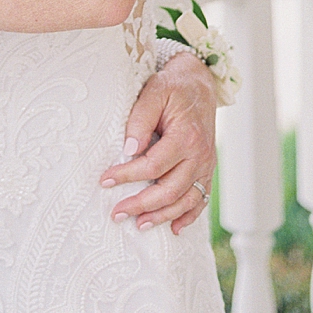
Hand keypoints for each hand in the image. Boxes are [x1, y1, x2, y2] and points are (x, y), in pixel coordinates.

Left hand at [98, 50, 217, 234]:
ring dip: (162, 216)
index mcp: (185, 136)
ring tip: (139, 224)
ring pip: (186, 200)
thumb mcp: (153, 93)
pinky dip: (189, 216)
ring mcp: (206, 165)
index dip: (127, 175)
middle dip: (142, 205)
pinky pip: (201, 199)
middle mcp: (199, 155)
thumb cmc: (173, 88)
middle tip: (117, 213)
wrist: (199, 84)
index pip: (153, 165)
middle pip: (170, 190)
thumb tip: (128, 150)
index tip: (105, 180)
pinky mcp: (207, 169)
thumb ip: (140, 120)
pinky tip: (174, 228)